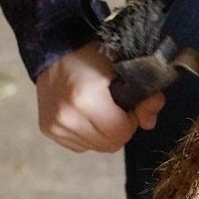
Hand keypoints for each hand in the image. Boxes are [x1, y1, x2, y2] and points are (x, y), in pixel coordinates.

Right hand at [35, 42, 164, 152]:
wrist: (54, 51)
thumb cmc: (92, 58)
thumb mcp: (124, 70)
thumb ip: (145, 97)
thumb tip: (148, 123)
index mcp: (85, 99)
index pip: (121, 133)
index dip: (130, 120)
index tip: (126, 105)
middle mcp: (66, 116)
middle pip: (110, 144)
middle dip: (119, 129)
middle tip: (114, 108)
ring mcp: (55, 125)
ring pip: (97, 147)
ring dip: (104, 134)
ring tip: (99, 110)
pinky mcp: (49, 130)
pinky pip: (81, 146)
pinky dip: (89, 135)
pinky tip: (85, 116)